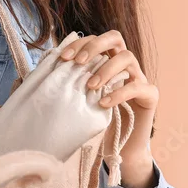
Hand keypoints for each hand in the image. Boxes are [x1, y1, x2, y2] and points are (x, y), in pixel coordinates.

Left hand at [61, 30, 157, 187]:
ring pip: (128, 57)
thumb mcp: (78, 101)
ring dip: (106, 69)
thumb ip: (66, 85)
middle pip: (115, 37)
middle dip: (95, 45)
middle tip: (79, 63)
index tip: (64, 57)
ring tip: (91, 86)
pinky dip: (119, 93)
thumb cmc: (97, 125)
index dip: (80, 44)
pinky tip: (104, 103)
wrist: (123, 150)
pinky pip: (137, 86)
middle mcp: (126, 65)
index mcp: (109, 61)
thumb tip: (37, 71)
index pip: (96, 40)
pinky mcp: (150, 95)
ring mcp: (140, 77)